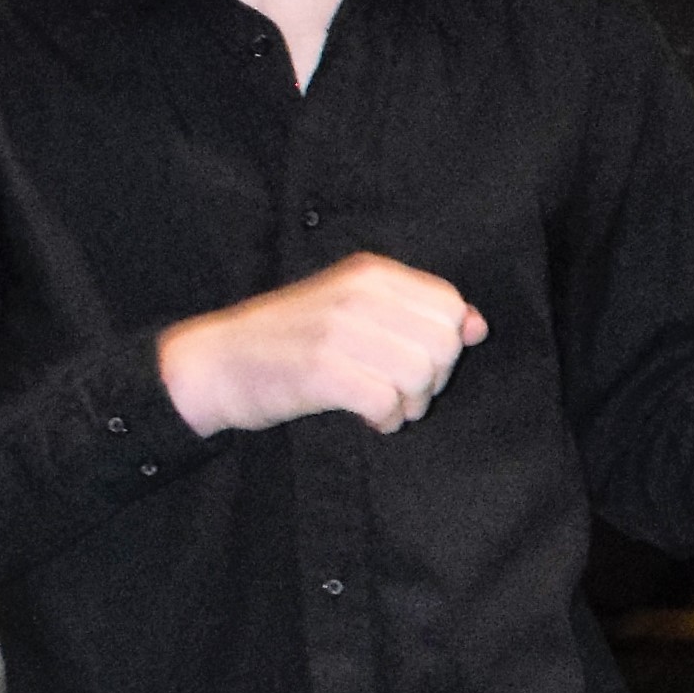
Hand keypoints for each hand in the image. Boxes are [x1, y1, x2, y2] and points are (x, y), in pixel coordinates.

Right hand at [157, 255, 484, 440]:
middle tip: (403, 393)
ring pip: (419, 373)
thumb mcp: (353, 310)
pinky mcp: (320, 369)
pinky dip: (386, 420)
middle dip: (433, 380)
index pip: (450, 304)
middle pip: (442, 342)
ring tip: (386, 407)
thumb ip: (415, 313)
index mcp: (370, 272)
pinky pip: (387, 401)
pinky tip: (369, 420)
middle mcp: (357, 293)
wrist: (214, 361)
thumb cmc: (290, 340)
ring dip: (411, 404)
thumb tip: (478, 325)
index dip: (446, 345)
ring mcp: (337, 329)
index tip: (417, 365)